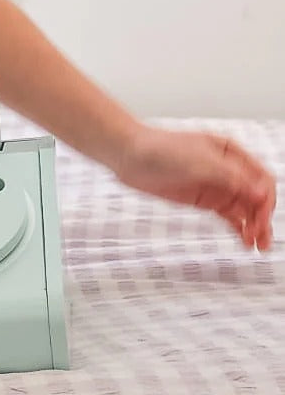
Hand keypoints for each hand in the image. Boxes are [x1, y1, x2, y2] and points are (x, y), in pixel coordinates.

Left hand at [115, 125, 276, 250]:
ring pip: (245, 209)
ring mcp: (215, 185)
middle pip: (256, 197)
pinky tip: (245, 241)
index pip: (261, 179)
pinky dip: (238, 227)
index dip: (265, 200)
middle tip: (261, 239)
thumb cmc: (161, 148)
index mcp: (231, 152)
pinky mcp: (203, 199)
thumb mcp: (200, 161)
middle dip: (262, 218)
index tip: (261, 218)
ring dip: (254, 226)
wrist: (129, 154)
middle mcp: (227, 169)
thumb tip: (260, 193)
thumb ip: (231, 177)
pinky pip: (228, 216)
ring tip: (257, 245)